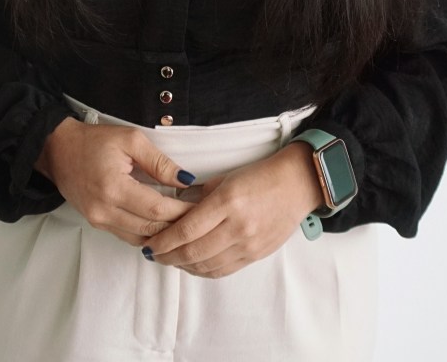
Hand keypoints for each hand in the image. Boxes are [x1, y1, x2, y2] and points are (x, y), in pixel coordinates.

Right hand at [36, 118, 195, 245]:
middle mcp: (105, 210)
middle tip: (199, 217)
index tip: (200, 206)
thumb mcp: (131, 140)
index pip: (156, 210)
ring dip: (165, 234)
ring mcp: (99, 221)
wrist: (58, 150)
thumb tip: (186, 180)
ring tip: (185, 223)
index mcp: (114, 188)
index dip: (181, 211)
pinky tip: (163, 226)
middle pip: (151, 229)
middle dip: (178, 225)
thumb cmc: (94, 141)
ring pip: (141, 239)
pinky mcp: (97, 224)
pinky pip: (129, 237)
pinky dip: (149, 234)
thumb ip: (159, 162)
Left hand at [141, 142, 323, 277]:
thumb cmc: (260, 176)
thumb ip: (201, 197)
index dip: (164, 241)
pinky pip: (223, 270)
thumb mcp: (226, 178)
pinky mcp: (256, 255)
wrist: (297, 184)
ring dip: (182, 266)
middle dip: (168, 256)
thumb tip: (176, 211)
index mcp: (228, 201)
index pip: (187, 230)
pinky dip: (203, 270)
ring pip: (206, 266)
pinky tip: (192, 264)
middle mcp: (237, 226)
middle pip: (193, 252)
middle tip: (152, 254)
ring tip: (169, 259)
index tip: (149, 244)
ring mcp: (248, 244)